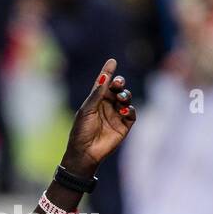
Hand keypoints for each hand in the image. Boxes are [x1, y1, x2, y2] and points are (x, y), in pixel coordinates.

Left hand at [62, 58, 136, 174]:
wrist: (84, 152)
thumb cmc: (81, 131)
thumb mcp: (86, 111)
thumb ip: (96, 94)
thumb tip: (104, 77)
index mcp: (96, 101)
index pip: (103, 84)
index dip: (107, 73)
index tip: (112, 61)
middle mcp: (107, 106)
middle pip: (117, 89)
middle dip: (119, 83)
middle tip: (118, 83)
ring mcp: (116, 115)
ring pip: (126, 99)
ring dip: (125, 96)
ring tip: (120, 98)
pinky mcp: (124, 125)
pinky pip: (132, 114)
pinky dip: (130, 110)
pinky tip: (124, 111)